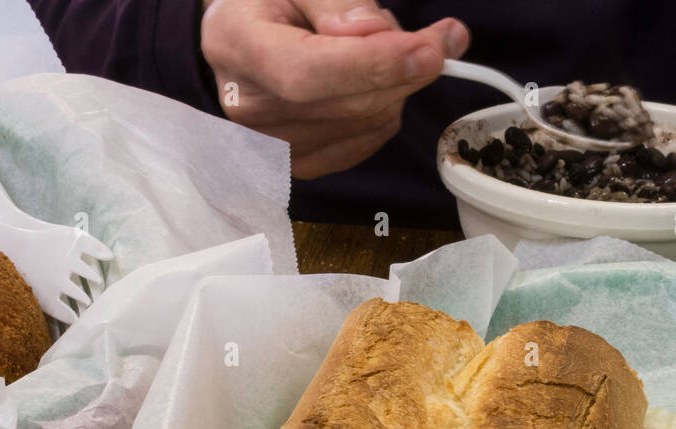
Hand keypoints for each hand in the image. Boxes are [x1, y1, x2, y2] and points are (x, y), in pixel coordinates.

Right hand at [201, 0, 469, 177]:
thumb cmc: (268, 4)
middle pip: (347, 103)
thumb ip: (333, 0)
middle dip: (406, 70)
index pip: (308, 73)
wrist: (236, 40)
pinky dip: (387, 108)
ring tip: (382, 48)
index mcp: (238, 46)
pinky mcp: (302, 165)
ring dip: (397, 84)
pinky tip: (378, 81)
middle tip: (440, 38)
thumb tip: (373, 33)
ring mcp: (274, 146)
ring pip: (366, 123)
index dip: (372, 66)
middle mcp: (251, 107)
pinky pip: (368, 140)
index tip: (429, 50)